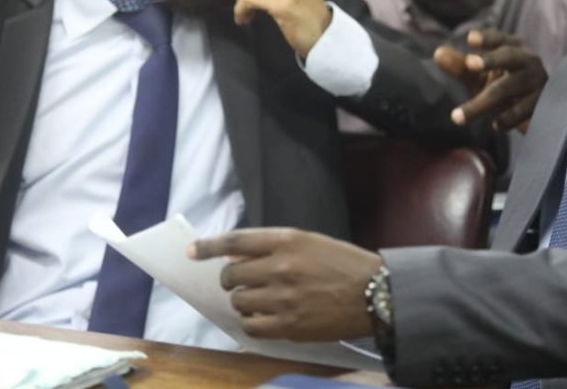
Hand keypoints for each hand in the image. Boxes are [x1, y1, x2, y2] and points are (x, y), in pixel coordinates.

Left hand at [189, 228, 381, 341]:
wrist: (375, 293)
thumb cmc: (344, 264)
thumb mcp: (310, 242)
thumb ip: (274, 248)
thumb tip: (237, 258)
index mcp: (288, 241)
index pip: (236, 241)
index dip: (209, 246)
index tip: (192, 251)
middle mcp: (281, 268)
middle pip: (231, 276)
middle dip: (232, 279)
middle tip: (243, 281)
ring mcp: (283, 299)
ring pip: (239, 302)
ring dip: (243, 301)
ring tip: (260, 300)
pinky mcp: (288, 326)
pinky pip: (251, 326)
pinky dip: (251, 321)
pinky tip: (263, 316)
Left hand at [434, 28, 547, 132]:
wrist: (537, 111)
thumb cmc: (503, 84)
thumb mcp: (481, 75)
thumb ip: (461, 65)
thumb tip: (439, 54)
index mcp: (513, 48)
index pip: (500, 39)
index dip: (486, 38)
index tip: (470, 39)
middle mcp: (527, 61)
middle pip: (508, 57)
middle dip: (490, 60)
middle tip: (470, 63)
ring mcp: (536, 81)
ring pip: (507, 89)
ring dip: (481, 104)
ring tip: (456, 117)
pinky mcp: (541, 103)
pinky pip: (521, 111)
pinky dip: (506, 119)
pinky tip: (495, 126)